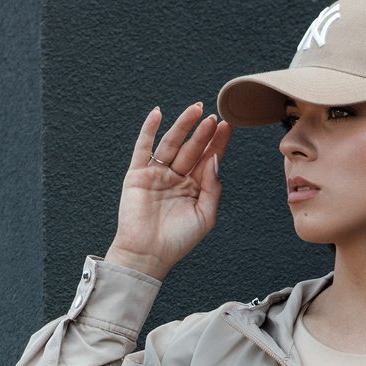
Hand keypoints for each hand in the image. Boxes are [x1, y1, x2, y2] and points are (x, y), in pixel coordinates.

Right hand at [105, 103, 232, 280]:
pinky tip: (158, 114)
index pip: (208, 159)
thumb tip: (215, 159)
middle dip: (203, 133)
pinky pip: (143, 148)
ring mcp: (157, 174)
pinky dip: (149, 130)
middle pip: (192, 149)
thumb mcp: (205, 216)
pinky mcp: (137, 174)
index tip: (227, 125)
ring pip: (171, 144)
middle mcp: (177, 178)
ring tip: (196, 110)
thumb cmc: (178, 240)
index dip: (217, 143)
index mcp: (195, 187)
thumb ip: (213, 188)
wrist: (148, 255)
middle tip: (214, 117)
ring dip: (182, 126)